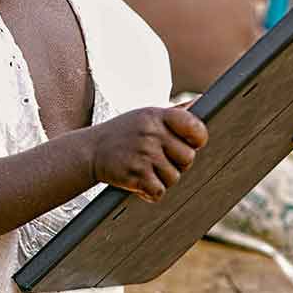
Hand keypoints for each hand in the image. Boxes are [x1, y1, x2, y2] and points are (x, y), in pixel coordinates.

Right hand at [90, 107, 207, 202]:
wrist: (90, 150)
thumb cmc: (125, 132)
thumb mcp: (148, 115)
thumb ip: (177, 112)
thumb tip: (203, 100)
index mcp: (157, 115)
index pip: (195, 128)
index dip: (197, 139)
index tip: (190, 143)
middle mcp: (152, 133)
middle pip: (188, 158)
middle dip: (177, 163)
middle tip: (159, 159)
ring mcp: (144, 154)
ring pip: (174, 177)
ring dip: (162, 178)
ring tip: (145, 168)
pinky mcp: (135, 175)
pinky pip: (159, 192)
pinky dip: (150, 191)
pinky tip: (139, 181)